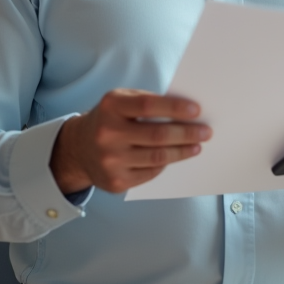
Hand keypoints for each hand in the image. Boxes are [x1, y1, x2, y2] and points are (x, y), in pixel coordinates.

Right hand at [49, 89, 211, 194]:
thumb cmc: (109, 119)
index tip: (196, 110)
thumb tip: (185, 112)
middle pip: (157, 135)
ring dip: (182, 151)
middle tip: (206, 132)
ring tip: (197, 146)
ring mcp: (111, 160)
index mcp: (111, 107)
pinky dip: (166, 164)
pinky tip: (175, 156)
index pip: (148, 105)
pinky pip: (150, 172)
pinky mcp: (116, 181)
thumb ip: (147, 102)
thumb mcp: (120, 101)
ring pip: (158, 157)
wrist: (78, 148)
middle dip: (186, 133)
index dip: (175, 108)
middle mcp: (108, 134)